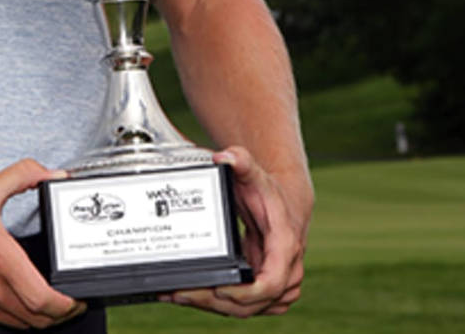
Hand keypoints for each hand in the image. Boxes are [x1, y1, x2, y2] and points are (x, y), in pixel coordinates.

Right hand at [0, 159, 86, 328]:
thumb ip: (20, 176)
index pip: (43, 300)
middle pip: (37, 320)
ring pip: (18, 324)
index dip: (66, 305)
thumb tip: (47, 172)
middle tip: (66, 302)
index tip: (75, 298)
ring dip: (35, 317)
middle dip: (58, 314)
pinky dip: (10, 315)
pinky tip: (12, 298)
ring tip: (43, 302)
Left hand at [161, 146, 306, 316]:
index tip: (222, 290)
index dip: (248, 293)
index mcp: (285, 245)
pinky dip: (218, 305)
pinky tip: (192, 296)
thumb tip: (224, 156)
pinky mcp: (262, 289)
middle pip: (254, 302)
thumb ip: (241, 161)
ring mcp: (275, 282)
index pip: (273, 282)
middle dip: (217, 301)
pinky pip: (243, 305)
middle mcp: (285, 269)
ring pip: (248, 309)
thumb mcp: (254, 174)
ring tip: (179, 295)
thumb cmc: (267, 191)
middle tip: (182, 293)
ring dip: (214, 306)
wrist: (282, 202)